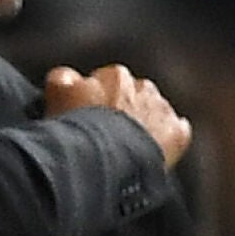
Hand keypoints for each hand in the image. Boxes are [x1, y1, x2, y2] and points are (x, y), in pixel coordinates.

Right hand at [43, 64, 191, 168]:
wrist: (108, 160)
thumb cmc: (80, 129)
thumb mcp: (57, 95)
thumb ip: (62, 78)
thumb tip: (67, 76)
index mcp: (115, 75)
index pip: (102, 82)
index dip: (91, 100)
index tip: (84, 117)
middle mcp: (143, 87)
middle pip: (130, 95)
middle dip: (120, 109)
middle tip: (104, 133)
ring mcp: (162, 111)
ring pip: (153, 112)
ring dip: (143, 123)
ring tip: (125, 146)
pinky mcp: (177, 134)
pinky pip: (176, 131)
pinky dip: (168, 138)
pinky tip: (154, 149)